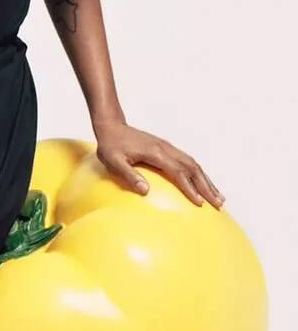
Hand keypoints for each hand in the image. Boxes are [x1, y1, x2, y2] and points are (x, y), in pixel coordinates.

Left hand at [92, 118, 224, 207]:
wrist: (111, 126)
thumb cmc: (110, 145)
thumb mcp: (113, 162)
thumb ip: (129, 175)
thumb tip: (145, 191)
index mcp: (155, 153)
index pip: (178, 172)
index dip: (189, 188)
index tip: (199, 203)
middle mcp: (166, 149)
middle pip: (192, 168)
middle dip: (207, 187)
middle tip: (218, 203)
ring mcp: (168, 148)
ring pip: (194, 164)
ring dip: (207, 181)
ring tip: (219, 197)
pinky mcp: (167, 149)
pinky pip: (188, 161)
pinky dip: (199, 174)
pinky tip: (204, 183)